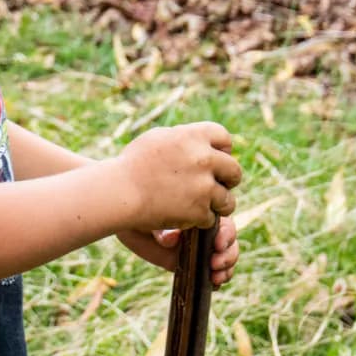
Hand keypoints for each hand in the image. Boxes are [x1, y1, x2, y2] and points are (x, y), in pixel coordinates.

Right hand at [117, 121, 240, 231]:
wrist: (121, 191)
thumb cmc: (135, 163)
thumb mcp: (159, 138)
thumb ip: (185, 138)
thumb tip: (206, 142)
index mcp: (193, 136)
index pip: (224, 138)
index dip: (222, 150)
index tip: (214, 158)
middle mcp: (203, 159)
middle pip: (234, 170)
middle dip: (227, 179)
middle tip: (216, 185)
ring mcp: (203, 186)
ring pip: (228, 199)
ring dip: (218, 203)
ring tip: (202, 204)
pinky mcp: (199, 211)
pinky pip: (211, 217)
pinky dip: (200, 219)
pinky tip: (185, 214)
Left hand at [120, 214, 239, 287]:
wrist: (130, 222)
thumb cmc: (141, 213)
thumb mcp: (149, 218)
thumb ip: (163, 228)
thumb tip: (171, 240)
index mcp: (199, 212)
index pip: (223, 222)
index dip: (225, 234)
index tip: (217, 244)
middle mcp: (204, 229)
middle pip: (229, 241)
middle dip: (228, 254)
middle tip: (215, 263)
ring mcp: (201, 248)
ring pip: (226, 256)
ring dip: (226, 267)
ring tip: (215, 275)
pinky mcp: (195, 264)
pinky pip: (215, 272)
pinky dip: (219, 278)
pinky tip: (214, 282)